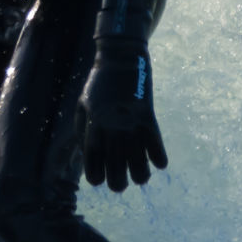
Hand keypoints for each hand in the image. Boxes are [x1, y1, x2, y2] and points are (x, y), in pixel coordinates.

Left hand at [80, 38, 166, 191]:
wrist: (121, 57)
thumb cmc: (98, 83)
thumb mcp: (82, 104)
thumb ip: (82, 131)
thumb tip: (87, 157)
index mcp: (93, 125)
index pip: (93, 163)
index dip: (96, 178)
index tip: (99, 180)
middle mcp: (112, 128)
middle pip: (116, 171)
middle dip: (118, 184)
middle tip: (120, 183)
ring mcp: (131, 124)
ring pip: (139, 166)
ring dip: (140, 176)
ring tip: (140, 175)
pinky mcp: (149, 118)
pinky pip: (157, 148)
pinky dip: (159, 159)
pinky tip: (158, 161)